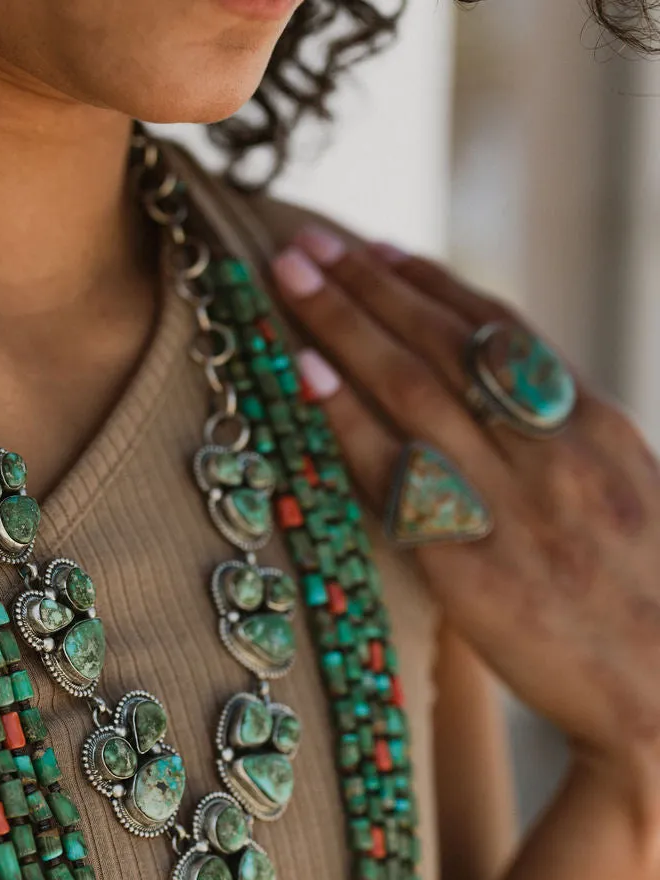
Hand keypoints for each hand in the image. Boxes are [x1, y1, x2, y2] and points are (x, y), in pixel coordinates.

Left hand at [270, 227, 659, 822]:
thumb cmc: (645, 604)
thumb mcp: (624, 498)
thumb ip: (565, 446)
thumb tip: (511, 404)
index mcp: (593, 427)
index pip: (501, 332)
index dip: (432, 284)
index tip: (378, 249)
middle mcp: (550, 451)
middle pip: (443, 344)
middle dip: (371, 285)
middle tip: (307, 243)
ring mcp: (510, 505)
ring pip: (412, 390)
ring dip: (344, 325)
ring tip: (288, 278)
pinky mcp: (471, 567)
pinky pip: (395, 477)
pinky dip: (346, 420)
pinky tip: (302, 376)